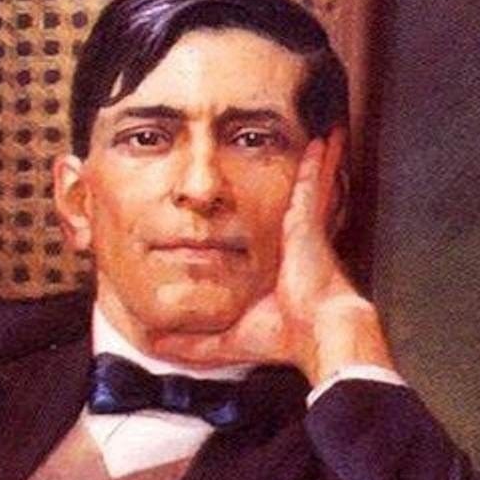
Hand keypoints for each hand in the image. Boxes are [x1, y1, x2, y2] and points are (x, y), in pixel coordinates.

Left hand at [152, 129, 394, 384]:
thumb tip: (154, 344)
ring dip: (312, 163)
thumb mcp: (226, 337)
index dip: (258, 216)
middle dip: (295, 181)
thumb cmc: (279, 336)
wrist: (314, 334)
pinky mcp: (307, 220)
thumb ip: (192, 343)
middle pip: (290, 203)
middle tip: (291, 152)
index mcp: (274, 264)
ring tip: (318, 135)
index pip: (265, 232)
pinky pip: (315, 181)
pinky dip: (321, 159)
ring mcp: (303, 228)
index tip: (252, 201)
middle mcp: (291, 242)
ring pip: (306, 187)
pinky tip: (326, 136)